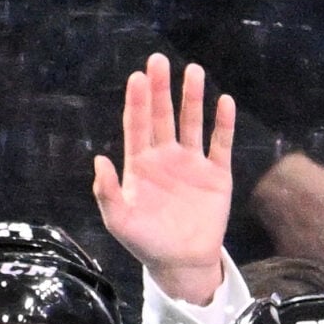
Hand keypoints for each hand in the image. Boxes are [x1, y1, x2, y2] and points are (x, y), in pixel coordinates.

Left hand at [95, 54, 235, 307]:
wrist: (182, 263)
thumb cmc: (146, 243)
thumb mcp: (120, 221)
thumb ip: (108, 192)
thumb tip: (99, 160)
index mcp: (140, 165)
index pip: (137, 126)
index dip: (137, 102)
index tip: (137, 77)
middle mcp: (165, 157)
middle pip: (162, 116)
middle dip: (160, 89)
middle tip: (159, 60)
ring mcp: (192, 163)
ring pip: (192, 123)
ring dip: (192, 98)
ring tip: (194, 71)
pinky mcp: (216, 174)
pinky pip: (220, 144)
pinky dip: (223, 124)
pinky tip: (224, 102)